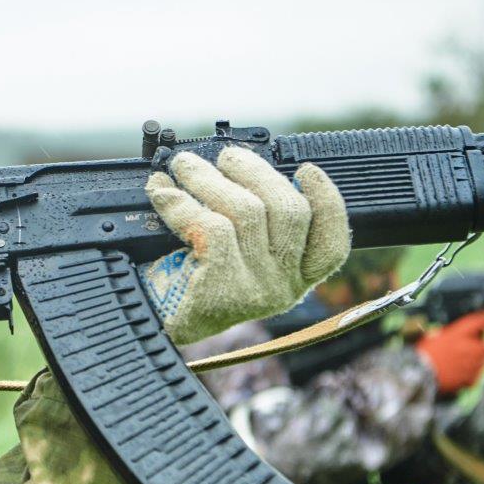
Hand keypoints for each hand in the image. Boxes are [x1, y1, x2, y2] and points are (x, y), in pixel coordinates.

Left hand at [140, 147, 350, 344]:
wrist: (151, 327)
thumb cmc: (191, 285)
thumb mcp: (233, 260)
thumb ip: (254, 227)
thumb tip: (241, 166)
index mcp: (295, 280)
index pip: (331, 243)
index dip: (328, 201)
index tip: (307, 170)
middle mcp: (284, 287)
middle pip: (288, 210)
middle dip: (254, 172)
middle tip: (224, 156)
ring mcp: (258, 290)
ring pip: (246, 210)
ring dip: (209, 178)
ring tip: (184, 165)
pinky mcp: (224, 287)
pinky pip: (210, 226)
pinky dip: (181, 202)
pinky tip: (162, 192)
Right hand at [415, 307, 483, 395]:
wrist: (419, 373)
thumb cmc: (425, 353)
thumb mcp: (437, 334)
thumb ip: (455, 333)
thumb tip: (463, 336)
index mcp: (464, 332)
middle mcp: (475, 346)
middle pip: (482, 344)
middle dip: (473, 346)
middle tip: (454, 350)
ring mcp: (477, 363)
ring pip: (479, 359)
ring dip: (469, 360)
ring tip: (450, 363)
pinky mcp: (474, 378)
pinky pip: (474, 373)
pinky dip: (466, 373)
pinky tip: (452, 372)